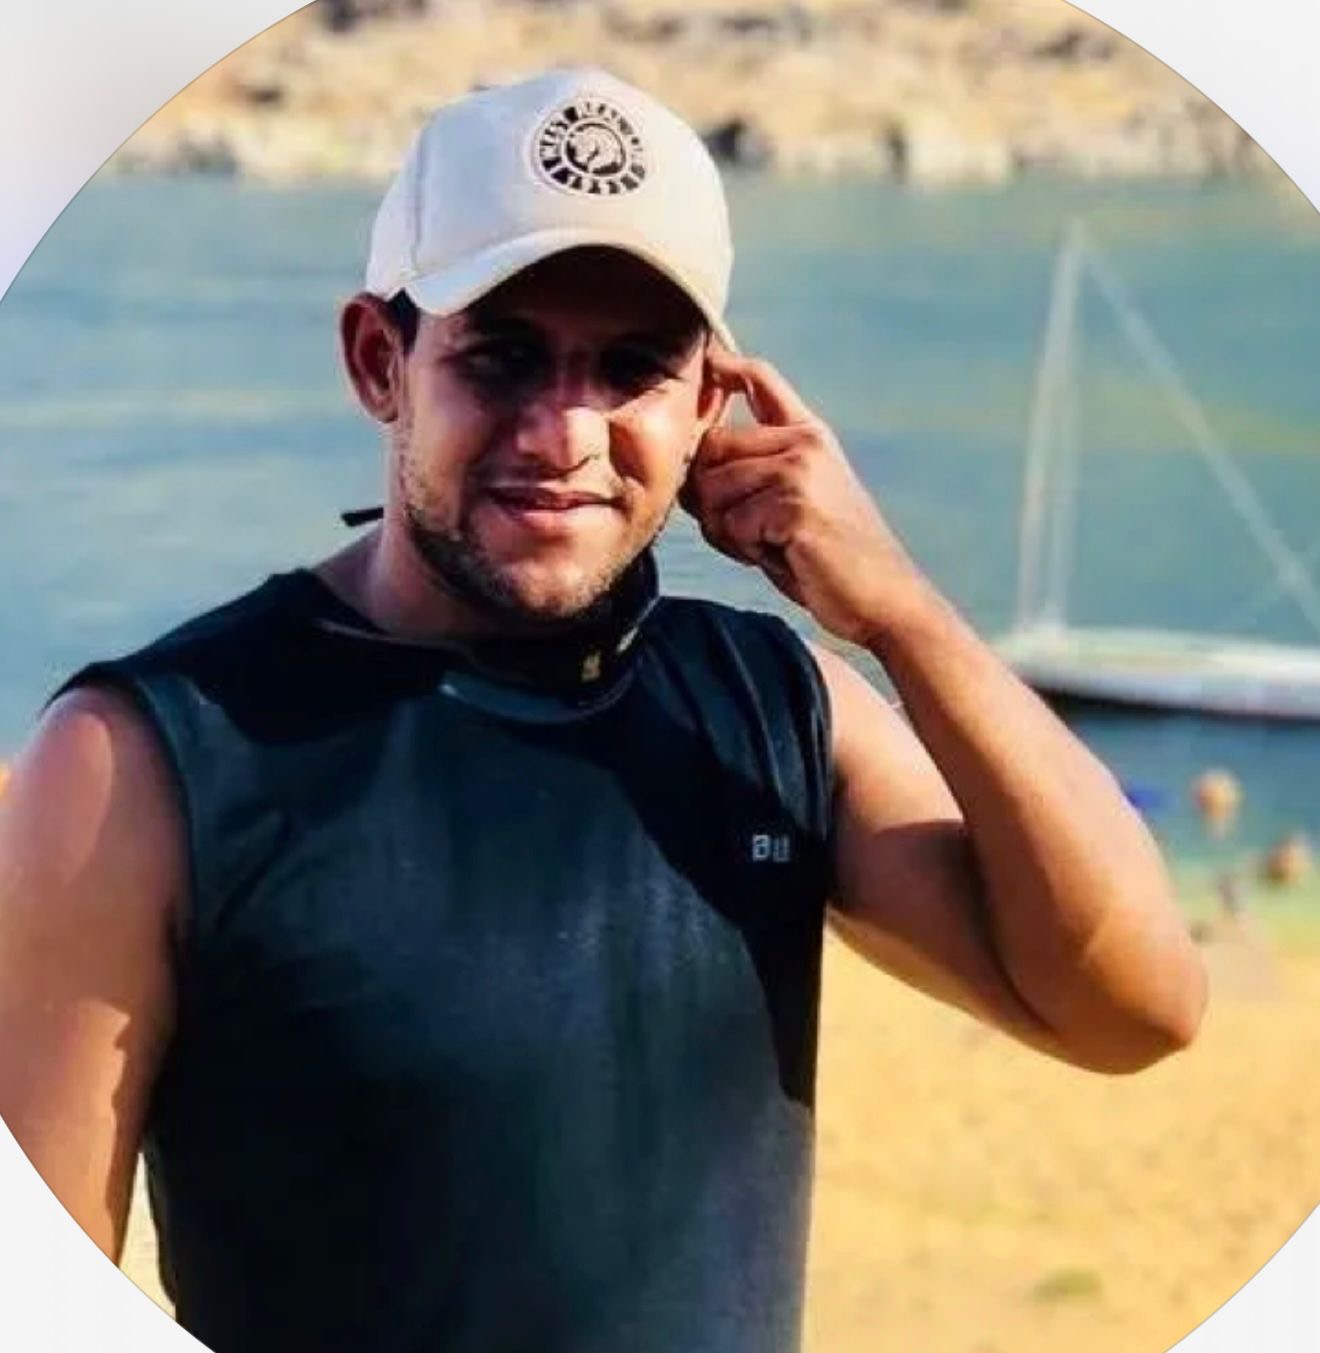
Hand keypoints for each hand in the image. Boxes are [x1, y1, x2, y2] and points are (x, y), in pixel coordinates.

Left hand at [682, 345, 924, 645]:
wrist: (883, 598)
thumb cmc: (828, 561)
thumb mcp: (789, 506)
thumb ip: (750, 478)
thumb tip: (687, 472)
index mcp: (809, 435)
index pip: (760, 379)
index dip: (725, 366)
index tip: (708, 357)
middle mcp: (805, 442)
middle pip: (710, 447)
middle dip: (709, 499)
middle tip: (749, 535)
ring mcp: (800, 470)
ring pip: (712, 490)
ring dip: (727, 531)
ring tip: (773, 547)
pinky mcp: (794, 505)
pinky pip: (732, 524)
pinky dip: (747, 551)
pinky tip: (785, 558)